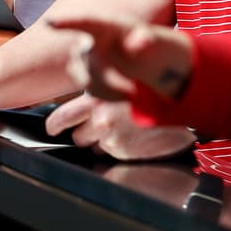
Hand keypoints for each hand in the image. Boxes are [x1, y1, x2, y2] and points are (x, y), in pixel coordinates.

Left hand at [45, 95, 195, 157]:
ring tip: (121, 128)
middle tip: (98, 125)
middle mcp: (100, 118)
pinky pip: (112, 153)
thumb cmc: (148, 85)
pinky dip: (118, 147)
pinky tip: (131, 135)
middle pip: (78, 137)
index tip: (52, 129)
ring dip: (102, 141)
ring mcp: (112, 137)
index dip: (55, 125)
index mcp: (94, 96)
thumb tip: (81, 100)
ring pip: (95, 147)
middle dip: (84, 133)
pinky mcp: (125, 151)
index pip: (62, 117)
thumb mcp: (117, 77)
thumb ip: (97, 88)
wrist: (179, 101)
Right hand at [49, 16, 193, 100]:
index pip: (83, 22)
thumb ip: (145, 39)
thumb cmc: (144, 41)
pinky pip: (91, 91)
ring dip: (111, 91)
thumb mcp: (149, 38)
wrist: (141, 57)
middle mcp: (87, 40)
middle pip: (87, 60)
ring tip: (133, 93)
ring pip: (87, 80)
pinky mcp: (84, 77)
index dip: (65, 22)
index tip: (50, 23)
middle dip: (109, 79)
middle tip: (133, 91)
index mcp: (102, 25)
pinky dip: (109, 97)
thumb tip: (138, 45)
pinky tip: (126, 95)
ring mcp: (82, 59)